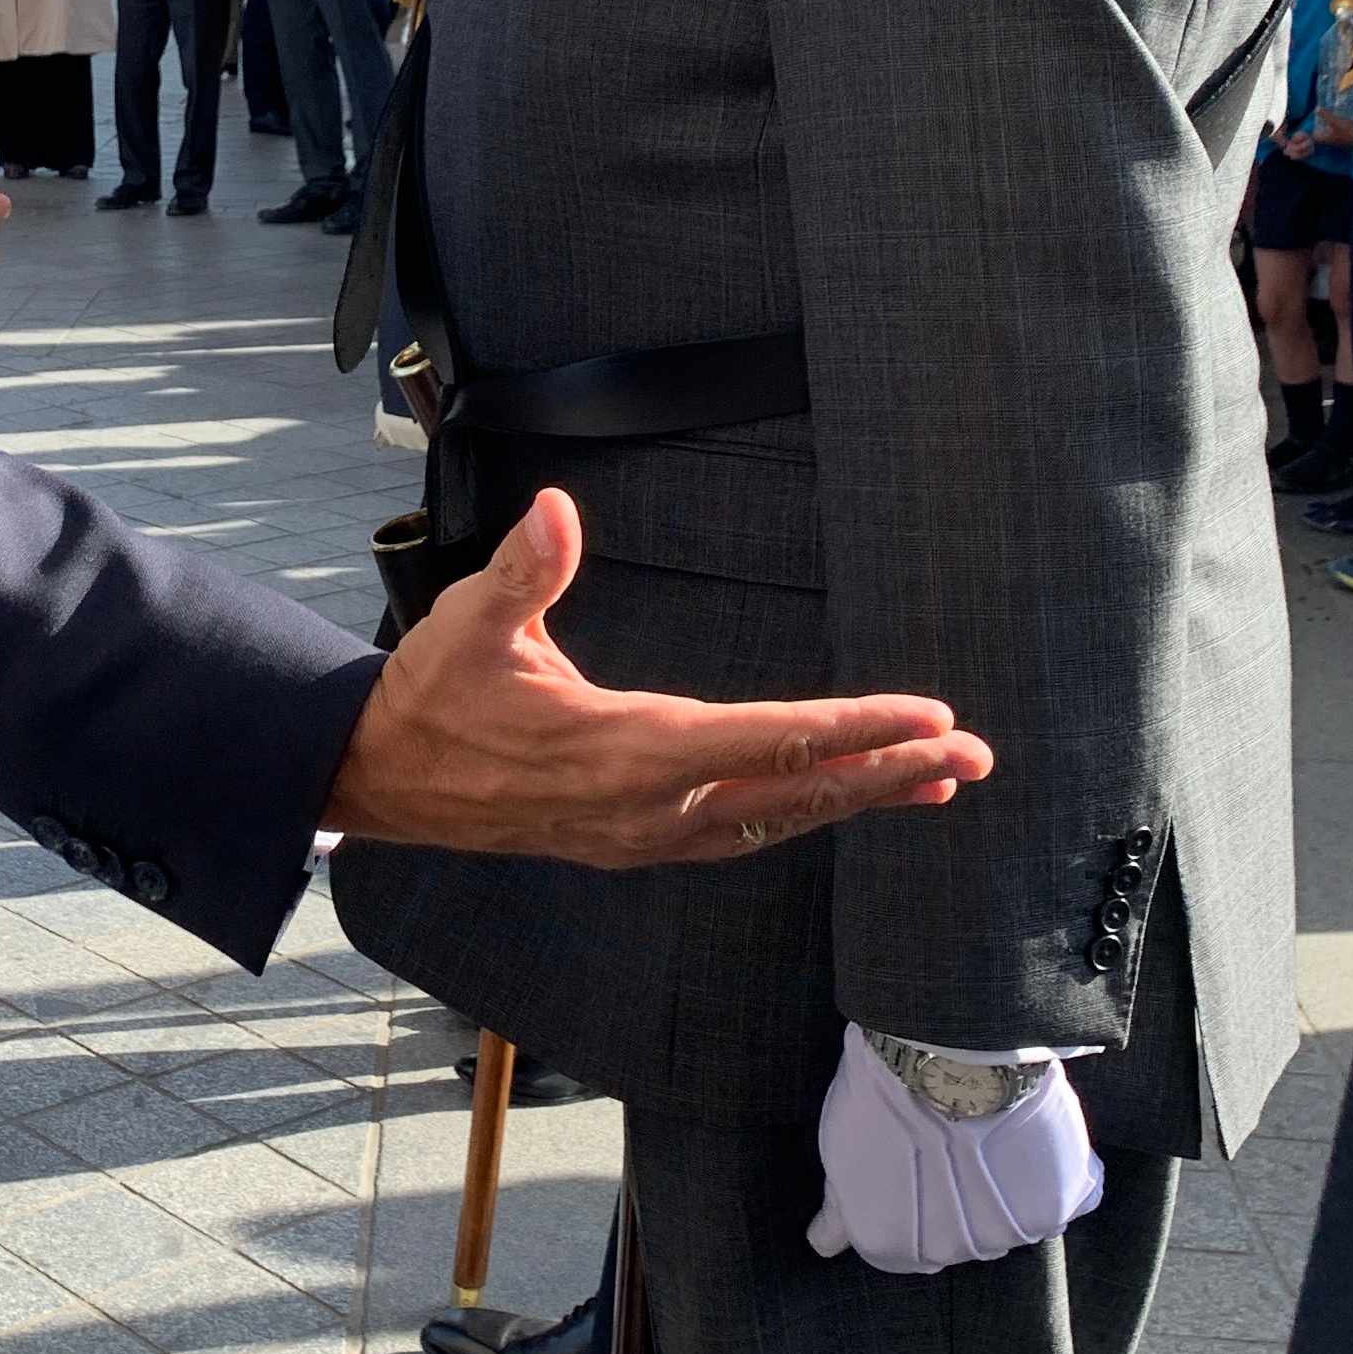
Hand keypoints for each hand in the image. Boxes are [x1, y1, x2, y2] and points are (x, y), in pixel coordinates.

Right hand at [319, 489, 991, 869]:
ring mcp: (643, 837)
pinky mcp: (635, 844)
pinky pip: (742, 834)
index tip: (924, 716)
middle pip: (791, 794)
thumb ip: (524, 570)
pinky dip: (802, 814)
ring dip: (855, 800)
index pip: (761, 741)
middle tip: (971, 758)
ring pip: (774, 822)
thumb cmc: (433, 695)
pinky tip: (839, 799)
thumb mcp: (471, 622)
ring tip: (933, 782)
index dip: (849, 728)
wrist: (381, 780)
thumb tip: (555, 509)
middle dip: (885, 772)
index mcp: (620, 752)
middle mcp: (645, 809)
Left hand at [806, 1025, 1102, 1272]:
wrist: (944, 1047)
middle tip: (951, 1144)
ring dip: (1005, 1190)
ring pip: (1011, 1222)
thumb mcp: (840, 1150)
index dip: (907, 1204)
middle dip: (954, 1202)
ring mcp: (1011, 1231)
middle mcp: (952, 1253)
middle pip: (960, 1239)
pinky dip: (1062, 1176)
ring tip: (990, 1135)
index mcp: (892, 1245)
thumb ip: (840, 1212)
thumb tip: (824, 1245)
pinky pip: (1071, 1199)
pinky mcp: (1061, 1200)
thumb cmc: (882, 1092)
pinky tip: (1038, 1143)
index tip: (912, 1167)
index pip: (903, 1250)